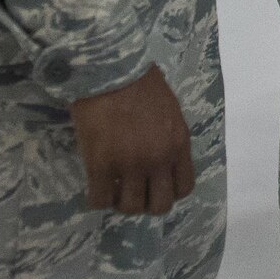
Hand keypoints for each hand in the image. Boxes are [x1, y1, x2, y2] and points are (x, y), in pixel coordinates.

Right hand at [69, 66, 194, 215]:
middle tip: (133, 191)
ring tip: (113, 187)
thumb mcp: (170, 112)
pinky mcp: (101, 166)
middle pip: (159, 205)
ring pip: (130, 208)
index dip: (169, 192)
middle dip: (146, 202)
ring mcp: (130, 165)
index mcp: (179, 144)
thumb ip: (169, 139)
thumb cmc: (140, 83)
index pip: (184, 187)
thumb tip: (163, 162)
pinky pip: (100, 201)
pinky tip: (96, 185)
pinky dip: (98, 199)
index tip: (155, 186)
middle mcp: (159, 159)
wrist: (111, 71)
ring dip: (120, 202)